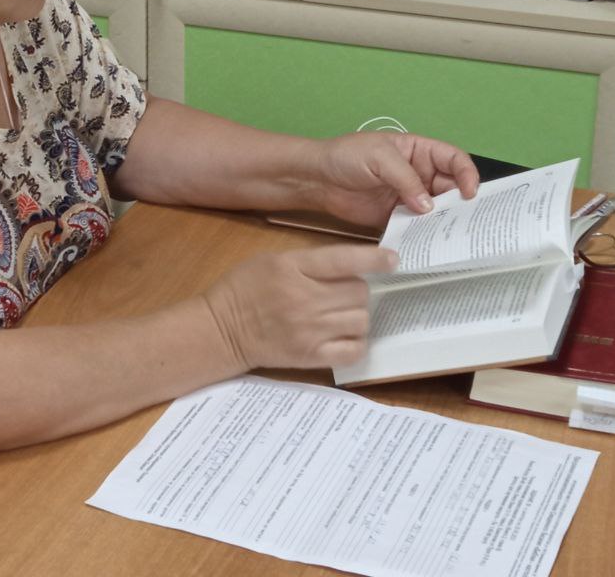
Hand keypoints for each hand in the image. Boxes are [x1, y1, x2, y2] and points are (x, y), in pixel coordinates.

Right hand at [202, 245, 396, 370]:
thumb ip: (309, 261)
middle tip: (344, 292)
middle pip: (359, 292)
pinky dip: (357, 342)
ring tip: (342, 314)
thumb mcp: (271, 260)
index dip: (375, 259)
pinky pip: (354, 350)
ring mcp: (309, 330)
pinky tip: (346, 335)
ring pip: (361, 320)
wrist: (221, 330)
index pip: (345, 260)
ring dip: (358, 315)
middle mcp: (304, 299)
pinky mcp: (311, 355)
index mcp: (292, 268)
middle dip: (359, 290)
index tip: (393, 259)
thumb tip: (353, 265)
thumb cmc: (244, 289)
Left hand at [305, 132, 478, 229]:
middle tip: (464, 221)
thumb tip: (428, 205)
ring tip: (450, 236)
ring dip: (443, 222)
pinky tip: (426, 243)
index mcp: (419, 151)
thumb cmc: (346, 156)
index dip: (467, 174)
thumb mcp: (378, 157)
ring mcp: (408, 197)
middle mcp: (419, 174)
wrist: (317, 179)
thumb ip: (405, 178)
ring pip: (436, 211)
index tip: (469, 192)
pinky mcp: (396, 217)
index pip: (453, 159)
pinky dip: (423, 234)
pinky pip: (416, 226)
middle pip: (450, 188)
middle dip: (459, 203)